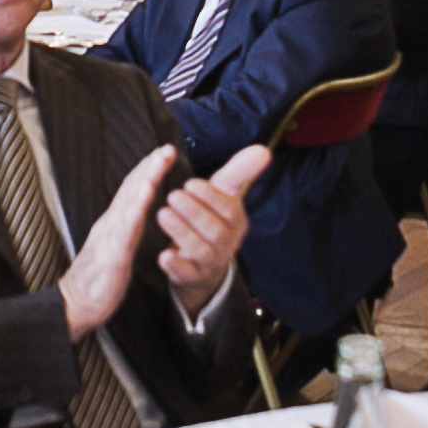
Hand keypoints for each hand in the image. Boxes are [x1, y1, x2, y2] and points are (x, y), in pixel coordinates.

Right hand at [57, 144, 181, 338]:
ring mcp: (110, 236)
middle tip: (166, 147)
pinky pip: (126, 226)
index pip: (131, 190)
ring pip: (129, 201)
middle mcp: (110, 223)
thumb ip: (126, 228)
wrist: (75, 304)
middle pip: (131, 188)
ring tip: (159, 160)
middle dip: (149, 166)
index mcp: (114, 223)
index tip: (163, 153)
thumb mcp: (116, 248)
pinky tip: (147, 192)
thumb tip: (138, 212)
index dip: (146, 170)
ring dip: (145, 178)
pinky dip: (137, 206)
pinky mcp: (112, 253)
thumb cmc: (97, 280)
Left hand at [156, 145, 269, 313]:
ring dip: (181, 232)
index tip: (190, 183)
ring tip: (163, 214)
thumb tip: (265, 149)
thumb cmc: (211, 218)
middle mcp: (227, 243)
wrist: (201, 262)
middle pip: (214, 230)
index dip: (210, 197)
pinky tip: (163, 254)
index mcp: (236, 221)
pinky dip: (175, 264)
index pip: (229, 209)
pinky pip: (187, 273)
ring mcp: (211, 262)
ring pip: (200, 250)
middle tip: (173, 196)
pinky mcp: (193, 277)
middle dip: (193, 212)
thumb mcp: (223, 194)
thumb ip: (239, 172)